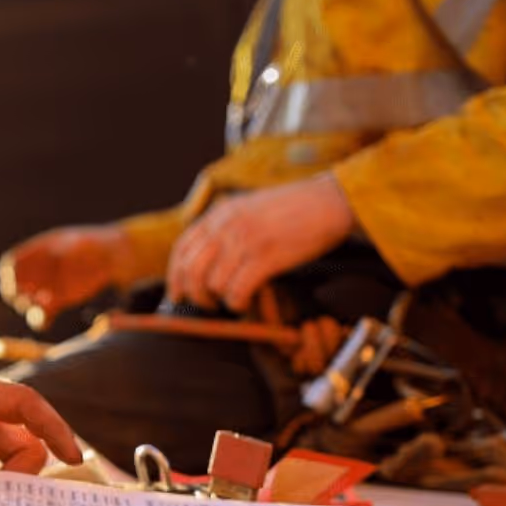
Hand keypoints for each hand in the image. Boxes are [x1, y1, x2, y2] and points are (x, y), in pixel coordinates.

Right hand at [0, 225, 134, 330]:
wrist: (113, 257)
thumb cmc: (93, 246)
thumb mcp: (76, 246)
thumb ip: (59, 256)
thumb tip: (46, 264)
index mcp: (36, 251)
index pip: (11, 264)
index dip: (10, 274)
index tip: (17, 281)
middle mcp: (37, 271)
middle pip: (13, 286)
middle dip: (16, 293)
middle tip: (27, 297)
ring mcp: (47, 287)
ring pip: (26, 303)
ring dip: (28, 308)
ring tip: (41, 306)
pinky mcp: (59, 302)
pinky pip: (42, 315)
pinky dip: (41, 319)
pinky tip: (46, 320)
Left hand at [167, 174, 354, 311]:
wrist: (329, 200)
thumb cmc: (294, 209)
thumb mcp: (249, 208)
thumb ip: (226, 227)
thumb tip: (208, 261)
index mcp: (220, 212)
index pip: (182, 248)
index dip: (176, 276)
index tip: (177, 293)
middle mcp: (227, 225)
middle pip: (191, 269)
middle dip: (194, 294)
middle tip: (206, 305)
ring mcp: (245, 239)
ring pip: (211, 283)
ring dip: (219, 300)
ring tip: (232, 301)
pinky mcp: (265, 256)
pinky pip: (237, 290)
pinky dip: (237, 303)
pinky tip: (245, 302)